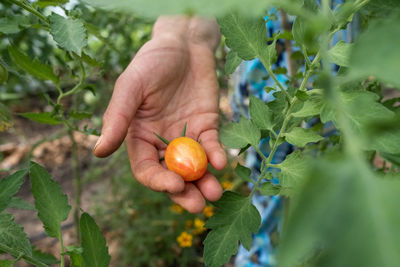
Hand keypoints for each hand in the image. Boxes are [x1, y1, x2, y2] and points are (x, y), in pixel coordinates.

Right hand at [94, 16, 226, 212]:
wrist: (184, 44)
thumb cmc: (151, 63)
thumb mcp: (131, 88)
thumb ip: (117, 119)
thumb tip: (98, 153)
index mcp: (140, 138)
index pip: (146, 169)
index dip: (158, 181)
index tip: (173, 185)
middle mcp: (163, 143)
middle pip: (173, 175)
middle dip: (185, 193)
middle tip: (198, 206)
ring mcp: (186, 137)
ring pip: (195, 168)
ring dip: (205, 183)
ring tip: (215, 194)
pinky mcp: (207, 127)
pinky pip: (212, 147)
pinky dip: (217, 156)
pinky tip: (221, 162)